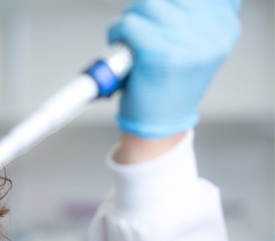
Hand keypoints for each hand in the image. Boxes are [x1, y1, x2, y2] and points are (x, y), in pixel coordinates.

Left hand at [109, 0, 240, 138]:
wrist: (159, 125)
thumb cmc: (170, 85)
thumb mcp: (194, 46)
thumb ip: (192, 18)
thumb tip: (172, 1)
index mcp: (224, 27)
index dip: (169, 6)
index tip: (160, 21)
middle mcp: (211, 33)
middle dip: (145, 12)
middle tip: (141, 35)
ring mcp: (187, 43)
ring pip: (146, 5)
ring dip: (131, 22)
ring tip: (134, 44)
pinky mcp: (160, 54)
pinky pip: (129, 25)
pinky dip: (118, 34)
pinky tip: (125, 52)